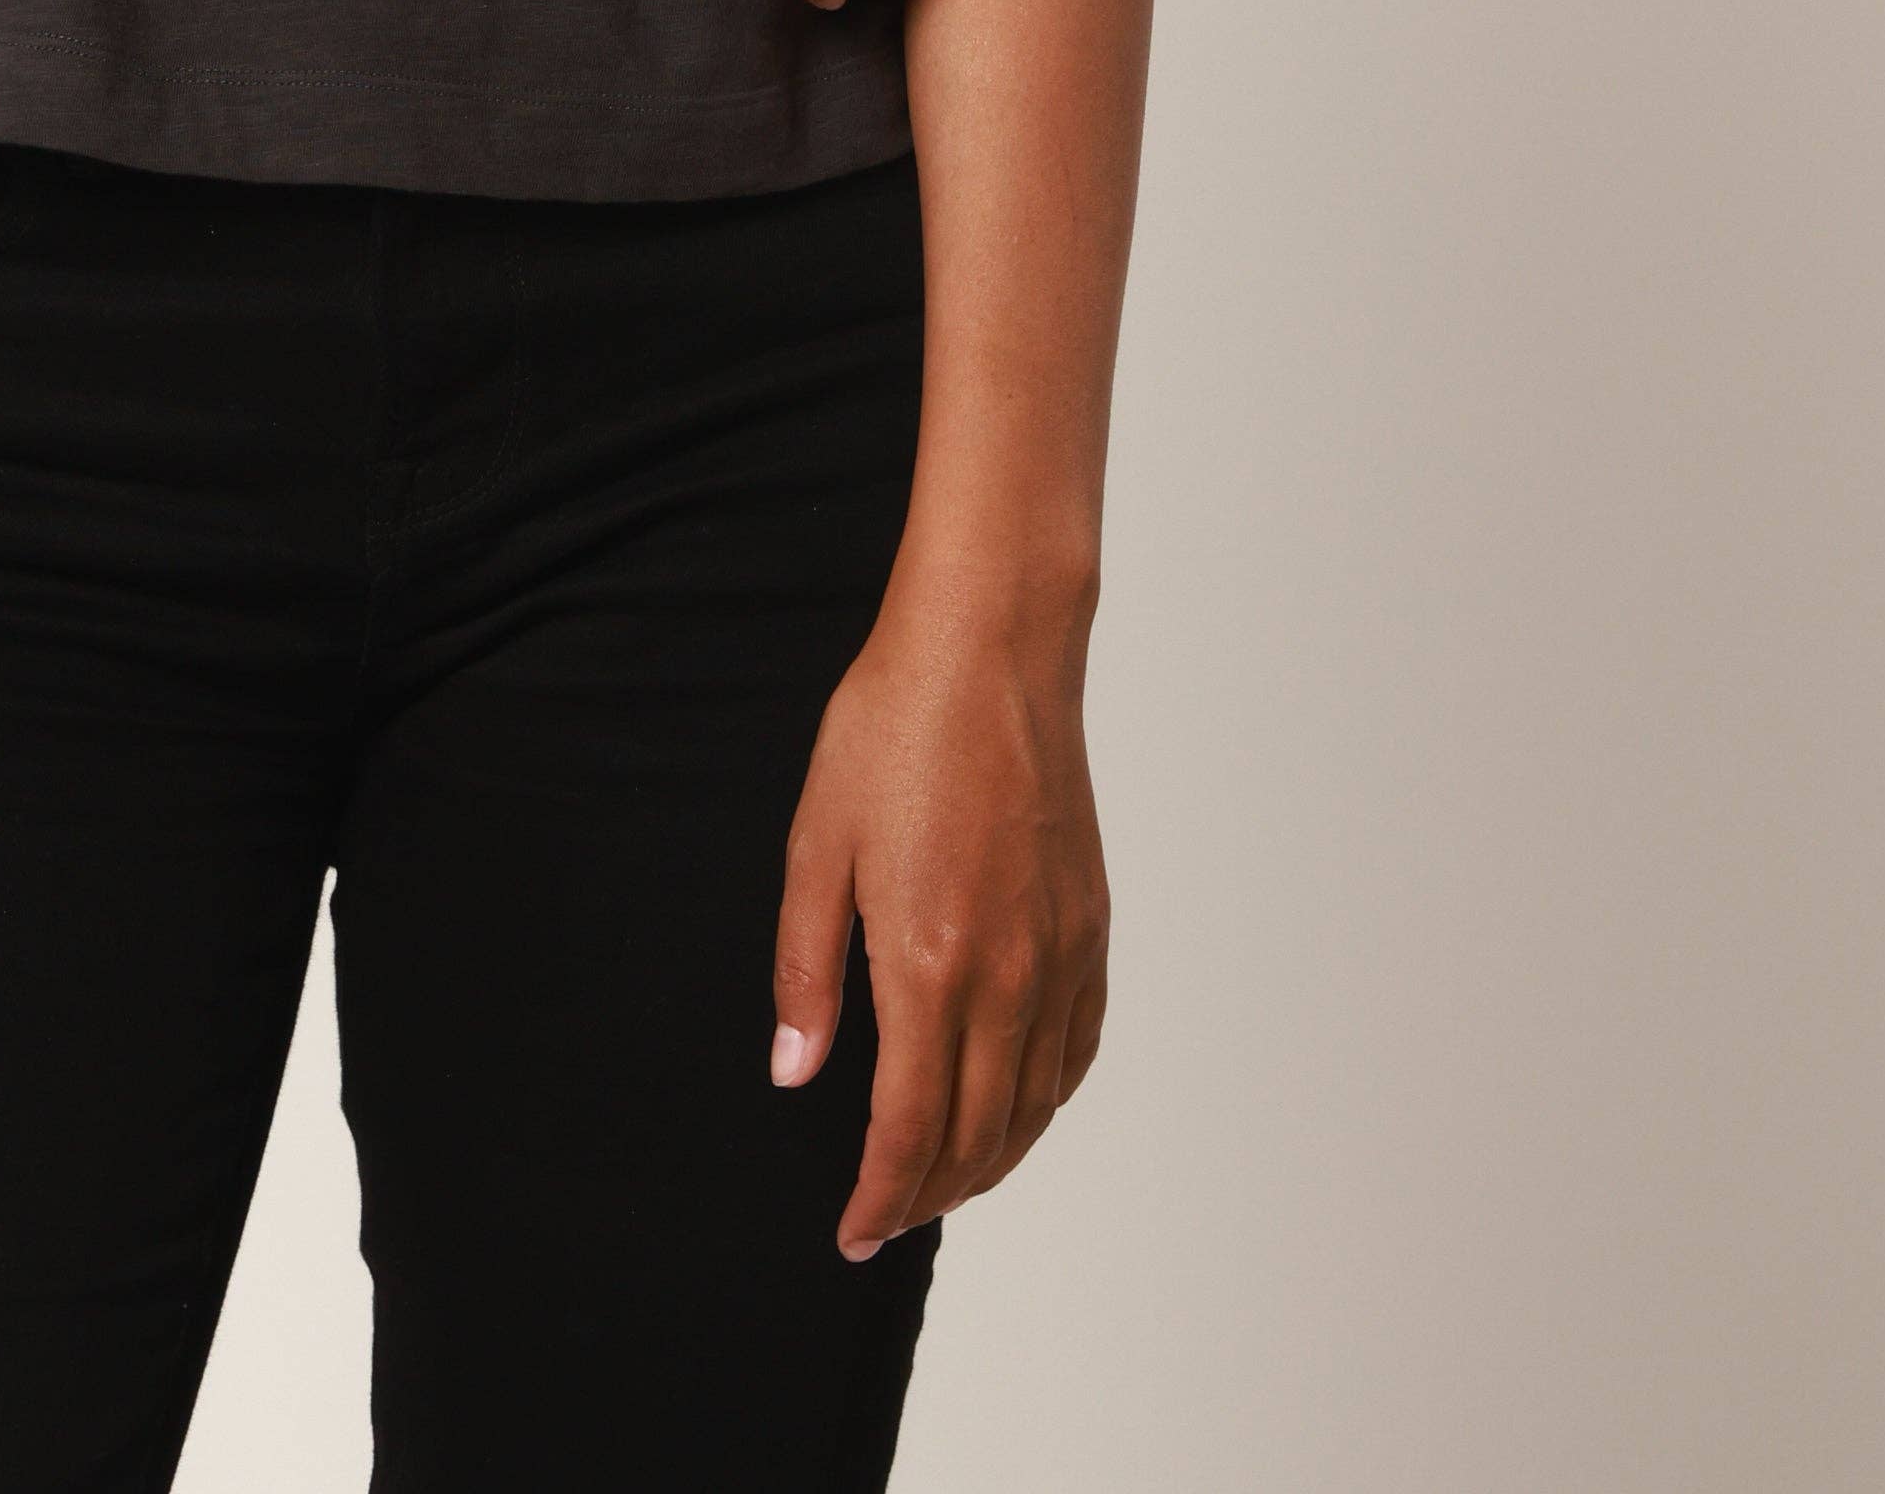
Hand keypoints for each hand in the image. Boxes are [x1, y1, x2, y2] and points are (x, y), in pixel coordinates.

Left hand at [771, 588, 1112, 1257]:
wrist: (990, 654)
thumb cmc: (892, 731)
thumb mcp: (817, 843)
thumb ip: (806, 968)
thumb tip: (795, 1071)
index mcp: (930, 962)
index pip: (911, 1128)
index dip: (881, 1196)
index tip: (852, 1231)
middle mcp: (1008, 978)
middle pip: (978, 1136)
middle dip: (929, 1194)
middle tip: (885, 1217)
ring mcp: (1059, 957)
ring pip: (1034, 1107)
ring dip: (989, 1162)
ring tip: (941, 1183)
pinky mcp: (1090, 929)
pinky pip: (1076, 1051)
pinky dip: (1044, 1103)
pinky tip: (1015, 1107)